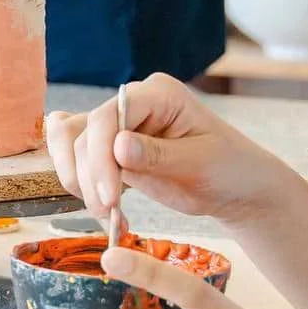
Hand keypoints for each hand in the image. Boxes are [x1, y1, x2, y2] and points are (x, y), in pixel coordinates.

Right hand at [45, 74, 272, 228]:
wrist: (235, 187)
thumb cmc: (228, 168)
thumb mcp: (200, 163)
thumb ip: (158, 155)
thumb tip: (119, 145)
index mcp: (158, 94)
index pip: (109, 115)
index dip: (101, 154)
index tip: (110, 197)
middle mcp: (131, 103)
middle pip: (84, 131)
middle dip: (90, 175)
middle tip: (107, 213)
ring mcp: (118, 126)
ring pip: (71, 143)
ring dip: (78, 180)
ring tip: (106, 214)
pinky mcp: (110, 150)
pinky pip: (77, 159)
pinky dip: (81, 185)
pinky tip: (104, 211)